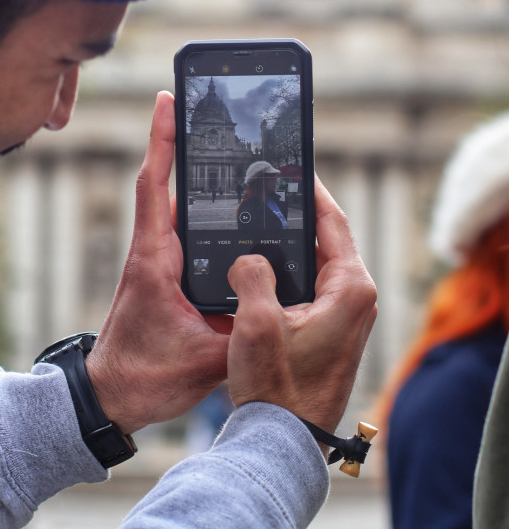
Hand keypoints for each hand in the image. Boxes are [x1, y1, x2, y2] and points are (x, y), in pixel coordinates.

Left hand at [85, 91, 230, 433]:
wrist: (110, 397)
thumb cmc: (145, 376)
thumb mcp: (204, 359)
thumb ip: (242, 331)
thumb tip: (278, 302)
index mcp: (155, 258)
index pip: (156, 185)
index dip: (162, 141)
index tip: (167, 101)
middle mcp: (153, 249)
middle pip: (166, 180)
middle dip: (181, 139)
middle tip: (203, 104)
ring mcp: (156, 258)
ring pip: (174, 202)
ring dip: (190, 169)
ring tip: (220, 137)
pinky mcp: (163, 271)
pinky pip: (181, 225)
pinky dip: (197, 202)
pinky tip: (224, 198)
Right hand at [227, 176, 376, 433]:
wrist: (282, 438)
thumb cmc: (277, 388)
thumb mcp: (258, 322)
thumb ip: (252, 273)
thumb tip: (247, 256)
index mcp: (351, 288)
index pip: (333, 220)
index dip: (310, 189)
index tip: (292, 166)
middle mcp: (356, 298)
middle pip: (325, 237)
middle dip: (295, 214)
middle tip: (267, 189)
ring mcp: (344, 314)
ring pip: (314, 261)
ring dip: (288, 244)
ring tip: (257, 219)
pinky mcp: (329, 328)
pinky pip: (308, 283)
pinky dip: (286, 269)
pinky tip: (257, 263)